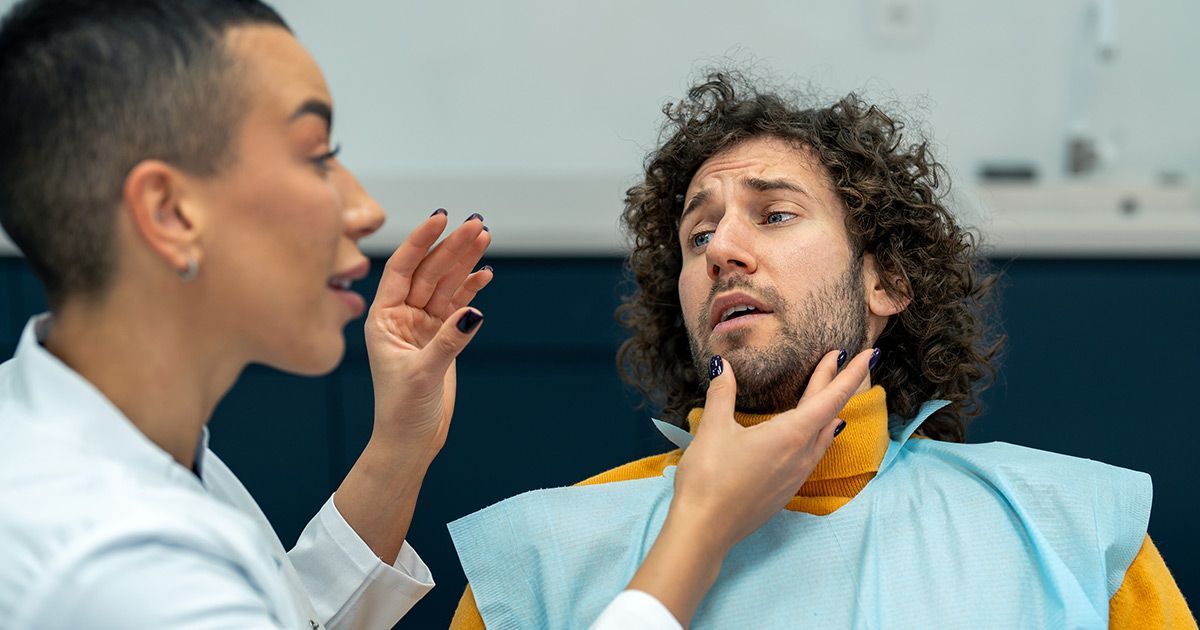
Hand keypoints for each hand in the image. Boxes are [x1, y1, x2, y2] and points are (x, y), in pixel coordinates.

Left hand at [363, 211, 491, 457]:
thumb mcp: (423, 374)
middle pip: (429, 271)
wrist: (410, 441)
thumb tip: (475, 311)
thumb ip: (449, 340)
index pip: (402, 268)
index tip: (441, 218)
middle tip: (476, 224)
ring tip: (485, 237)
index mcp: (382, 318)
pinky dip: (472, 289)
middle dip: (452, 247)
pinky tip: (486, 273)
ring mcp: (423, 325)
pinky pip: (458, 304)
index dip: (421, 241)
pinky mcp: (442, 338)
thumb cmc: (401, 411)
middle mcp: (401, 316)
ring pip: (446, 284)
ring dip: (465, 262)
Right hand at [624, 348, 873, 626]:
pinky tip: (807, 434)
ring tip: (827, 393)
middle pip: (828, 412)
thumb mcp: (713, 429)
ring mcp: (796, 475)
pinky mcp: (786, 490)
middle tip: (840, 358)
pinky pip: (812, 455)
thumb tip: (723, 366)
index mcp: (789, 435)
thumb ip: (722, 394)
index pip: (830, 397)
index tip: (870, 354)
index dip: (850, 374)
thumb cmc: (708, 479)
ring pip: (823, 436)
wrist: (705, 530)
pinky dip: (816, 434)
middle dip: (835, 383)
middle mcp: (801, 455)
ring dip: (827, 410)